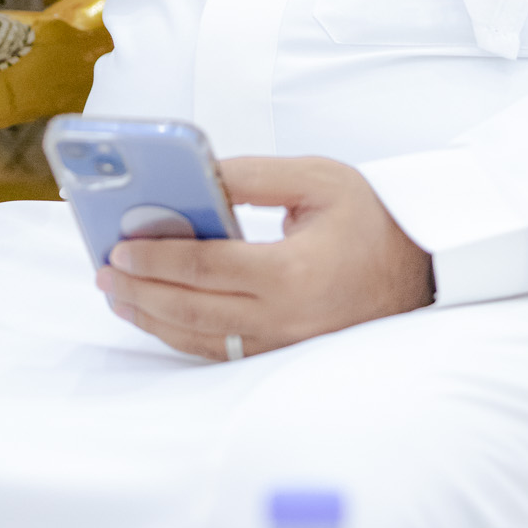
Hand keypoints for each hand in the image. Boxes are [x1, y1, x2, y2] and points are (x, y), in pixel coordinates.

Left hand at [96, 155, 432, 359]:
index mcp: (293, 272)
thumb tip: (194, 174)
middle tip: (105, 271)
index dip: (157, 259)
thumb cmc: (371, 218)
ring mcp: (287, 343)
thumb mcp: (316, 179)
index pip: (207, 268)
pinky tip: (159, 318)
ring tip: (119, 295)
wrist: (423, 268)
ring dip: (154, 319)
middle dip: (141, 290)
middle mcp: (286, 317)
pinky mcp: (287, 353)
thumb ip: (251, 175)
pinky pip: (224, 352)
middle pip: (194, 310)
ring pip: (204, 339)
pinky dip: (184, 336)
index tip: (120, 248)